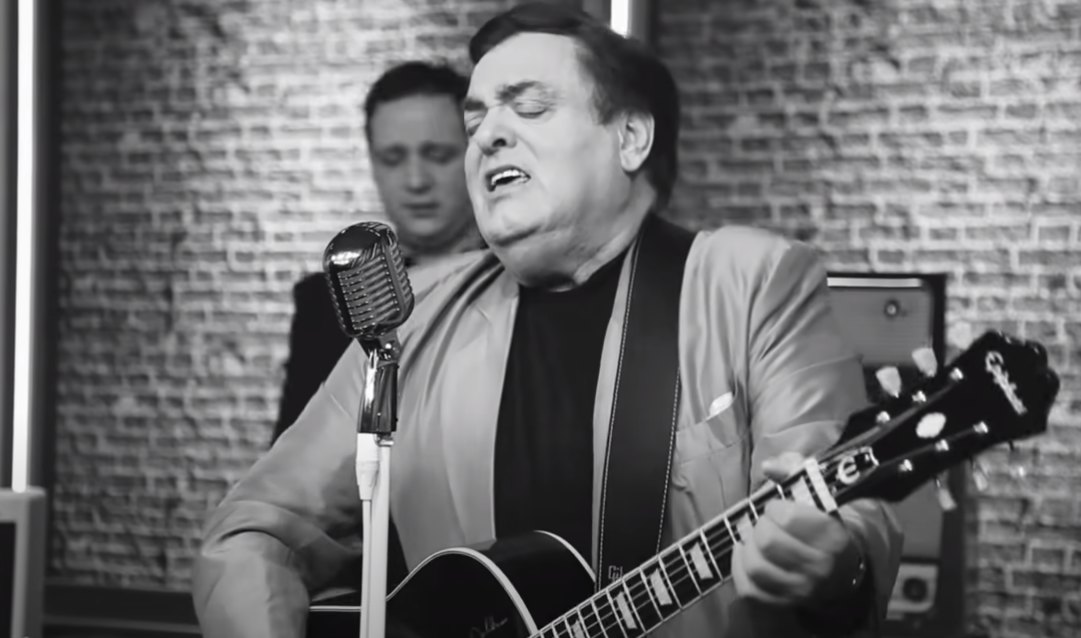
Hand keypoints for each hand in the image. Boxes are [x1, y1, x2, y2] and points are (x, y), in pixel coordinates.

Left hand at [731, 452, 862, 606]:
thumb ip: (793, 469)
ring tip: (754, 539)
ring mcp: (801, 588)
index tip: (777, 508)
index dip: (775, 508)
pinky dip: (739, 569)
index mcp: (831, 535)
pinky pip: (749, 588)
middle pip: (768, 542)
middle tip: (764, 524)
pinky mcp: (783, 602)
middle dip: (759, 526)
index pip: (789, 518)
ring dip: (748, 547)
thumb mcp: (815, 492)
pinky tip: (746, 554)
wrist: (838, 569)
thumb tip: (769, 466)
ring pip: (756, 567)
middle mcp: (820, 566)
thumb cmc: (820, 524)